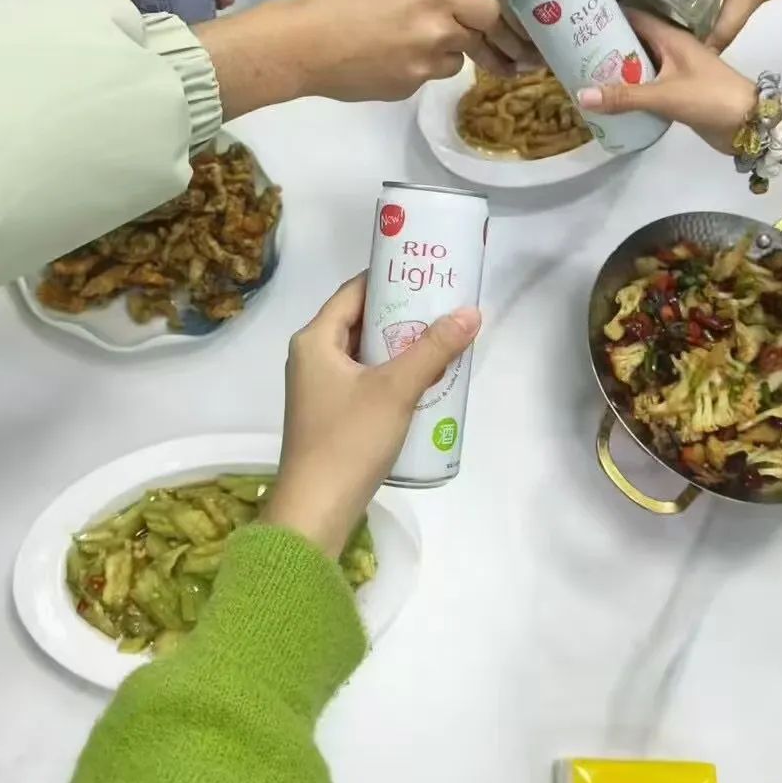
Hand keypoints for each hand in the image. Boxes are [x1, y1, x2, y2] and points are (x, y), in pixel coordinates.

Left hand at [265, 275, 480, 556]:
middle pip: (360, 321)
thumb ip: (433, 348)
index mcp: (314, 340)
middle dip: (402, 314)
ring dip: (400, 347)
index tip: (427, 271)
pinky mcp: (331, 415)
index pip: (354, 291)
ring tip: (443, 338)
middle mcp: (311, 358)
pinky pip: (365, 380)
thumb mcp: (396, 389)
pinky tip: (425, 380)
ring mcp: (320, 389)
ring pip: (365, 354)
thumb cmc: (349, 440)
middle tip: (445, 305)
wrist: (316, 510)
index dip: (390, 277)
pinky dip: (392, 374)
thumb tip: (470, 311)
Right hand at [281, 0, 518, 95]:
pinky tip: (384, 56)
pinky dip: (414, 68)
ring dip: (442, 52)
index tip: (475, 7)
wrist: (299, 45)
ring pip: (452, 62)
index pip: (491, 10)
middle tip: (435, 21)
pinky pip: (424, 78)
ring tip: (405, 38)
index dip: (487, 10)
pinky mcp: (407, 90)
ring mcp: (424, 67)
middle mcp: (439, 34)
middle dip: (464, 31)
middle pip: (475, 38)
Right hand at [577, 10, 753, 155]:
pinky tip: (608, 94)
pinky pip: (646, 84)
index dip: (608, 13)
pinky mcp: (677, 91)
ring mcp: (675, 71)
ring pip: (639, 64)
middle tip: (572, 46)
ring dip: (617, 68)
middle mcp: (672, 49)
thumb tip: (581, 95)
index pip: (634, 15)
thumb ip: (624, 97)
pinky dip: (628, 87)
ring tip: (582, 68)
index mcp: (671, 37)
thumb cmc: (711, 97)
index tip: (579, 15)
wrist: (750, 123)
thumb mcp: (665, 96)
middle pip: (633, 40)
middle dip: (606, 43)